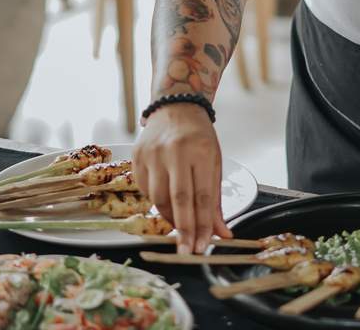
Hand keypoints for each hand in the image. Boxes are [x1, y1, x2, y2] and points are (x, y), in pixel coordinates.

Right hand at [134, 103, 233, 253]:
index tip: (202, 246)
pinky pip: (146, 190)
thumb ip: (216, 200)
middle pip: (179, 200)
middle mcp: (175, 151)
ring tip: (179, 226)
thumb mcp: (214, 163)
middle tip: (187, 252)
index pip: (202, 196)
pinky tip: (165, 203)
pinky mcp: (137, 156)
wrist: (175, 107)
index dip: (202, 225)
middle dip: (184, 230)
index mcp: (200, 152)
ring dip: (169, 218)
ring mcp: (153, 153)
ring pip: (158, 198)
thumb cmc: (199, 137)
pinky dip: (156, 202)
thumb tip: (222, 234)